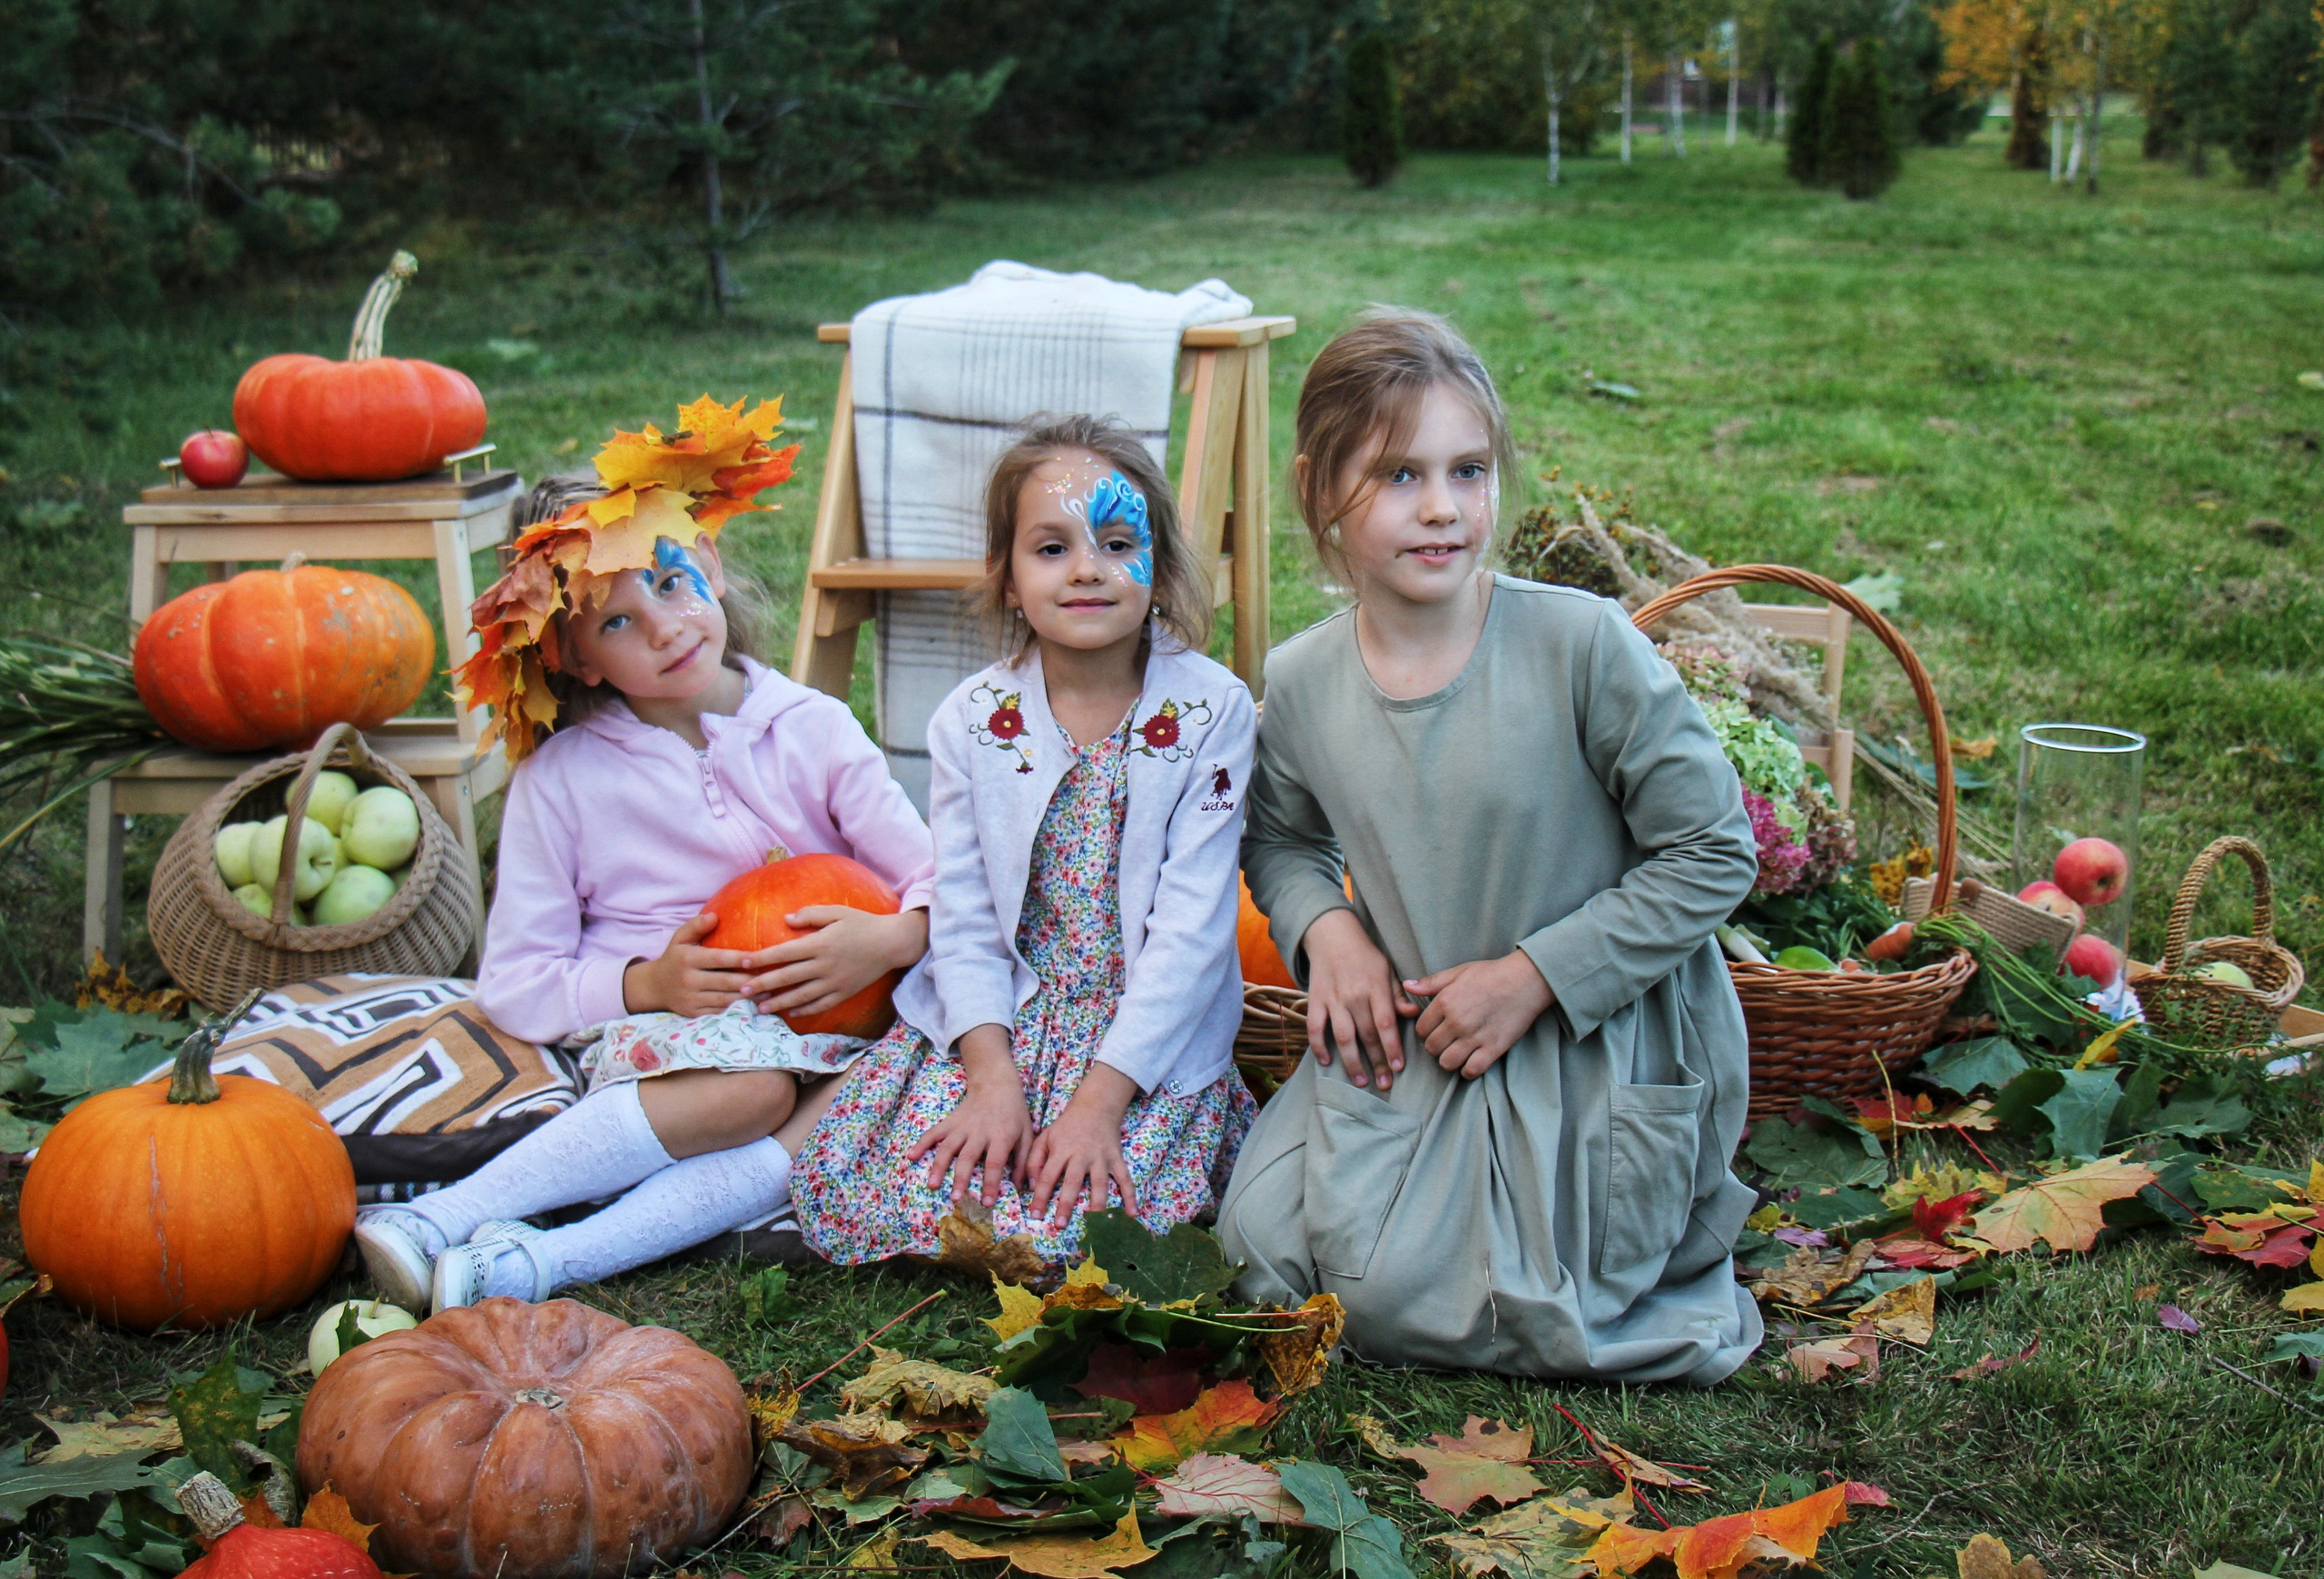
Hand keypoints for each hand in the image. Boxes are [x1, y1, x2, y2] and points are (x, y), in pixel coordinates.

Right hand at [622, 911, 755, 1015]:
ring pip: (725, 1000)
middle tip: (771, 978)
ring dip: (747, 998)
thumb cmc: (675, 957)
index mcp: (687, 959)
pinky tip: (752, 1005)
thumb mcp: (680, 938)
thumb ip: (696, 925)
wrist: (655, 987)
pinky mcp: (693, 1014)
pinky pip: (719, 1012)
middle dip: (749, 981)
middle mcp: (688, 980)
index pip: (718, 958)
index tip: (759, 957)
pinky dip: (736, 1009)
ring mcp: (691, 999)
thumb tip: (715, 916)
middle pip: (725, 982)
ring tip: (768, 993)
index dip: (739, 959)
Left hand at [742, 907, 927, 1018]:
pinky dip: (804, 1010)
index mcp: (820, 943)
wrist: (892, 943)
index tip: (744, 962)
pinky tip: (790, 1012)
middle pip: (787, 977)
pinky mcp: (844, 992)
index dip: (762, 958)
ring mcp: (834, 982)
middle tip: (741, 990)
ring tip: (759, 1007)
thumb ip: (811, 914)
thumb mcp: (838, 911)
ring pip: (800, 996)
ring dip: (778, 1002)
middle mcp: (824, 965)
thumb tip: (786, 920)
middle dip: (762, 984)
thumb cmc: (862, 923)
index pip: (784, 952)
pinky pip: (821, 1005)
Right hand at [905, 1024, 1033, 1204]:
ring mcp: (962, 1126)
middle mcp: (979, 1131)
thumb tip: (1023, 1188)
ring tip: (932, 1185)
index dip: (990, 1183)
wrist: (997, 1084)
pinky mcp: (950, 1121)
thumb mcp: (1026, 1134)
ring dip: (939, 1166)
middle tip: (956, 1199)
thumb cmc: (1014, 1114)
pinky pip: (934, 1133)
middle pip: (967, 1157)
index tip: (986, 1202)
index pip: (994, 1162)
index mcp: (1001, 1135)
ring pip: (948, 1147)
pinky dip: (921, 1144)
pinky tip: (911, 1157)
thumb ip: (1023, 1161)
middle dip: (961, 1179)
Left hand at [1026, 1064, 1138, 1228]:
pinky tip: (1132, 1213)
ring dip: (1097, 1203)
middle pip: (1073, 1182)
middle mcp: (1081, 1155)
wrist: (1095, 1107)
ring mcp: (1101, 1157)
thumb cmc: (1066, 1126)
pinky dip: (1130, 1195)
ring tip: (1094, 1222)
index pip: (1047, 1176)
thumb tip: (1029, 1186)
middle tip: (1060, 1224)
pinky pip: (1125, 1179)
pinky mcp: (1116, 1158)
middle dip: (1066, 1204)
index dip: (1040, 1197)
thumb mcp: (1045, 1137)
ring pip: (1100, 1183)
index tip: (1035, 1215)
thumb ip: (1034, 1160)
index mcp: (1061, 1150)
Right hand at [1299, 908, 1417, 1089]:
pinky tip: (1327, 1061)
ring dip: (1351, 1062)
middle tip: (1385, 1084)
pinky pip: (1315, 1027)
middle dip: (1377, 1062)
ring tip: (1360, 1081)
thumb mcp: (1387, 969)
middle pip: (1367, 1035)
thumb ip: (1398, 993)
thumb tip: (1413, 1013)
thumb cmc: (1365, 955)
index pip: (1386, 1023)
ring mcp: (1333, 999)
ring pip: (1343, 1037)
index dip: (1392, 1047)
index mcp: (1375, 987)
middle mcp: (1354, 995)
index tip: (1399, 1067)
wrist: (1331, 935)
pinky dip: (1319, 1046)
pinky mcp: (1315, 1000)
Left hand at [1405, 950, 1554, 1079]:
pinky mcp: (1493, 1048)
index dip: (1425, 1031)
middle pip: (1431, 1048)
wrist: (1525, 980)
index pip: (1421, 1029)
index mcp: (1445, 1002)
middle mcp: (1457, 1022)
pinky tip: (1471, 1062)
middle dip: (1435, 1047)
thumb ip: (1431, 982)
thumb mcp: (1458, 972)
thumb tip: (1407, 985)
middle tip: (1445, 1042)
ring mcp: (1475, 1037)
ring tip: (1456, 1052)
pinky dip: (1468, 1070)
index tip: (1433, 1030)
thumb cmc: (1492, 973)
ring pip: (1447, 1063)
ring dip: (1449, 1060)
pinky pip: (1471, 1070)